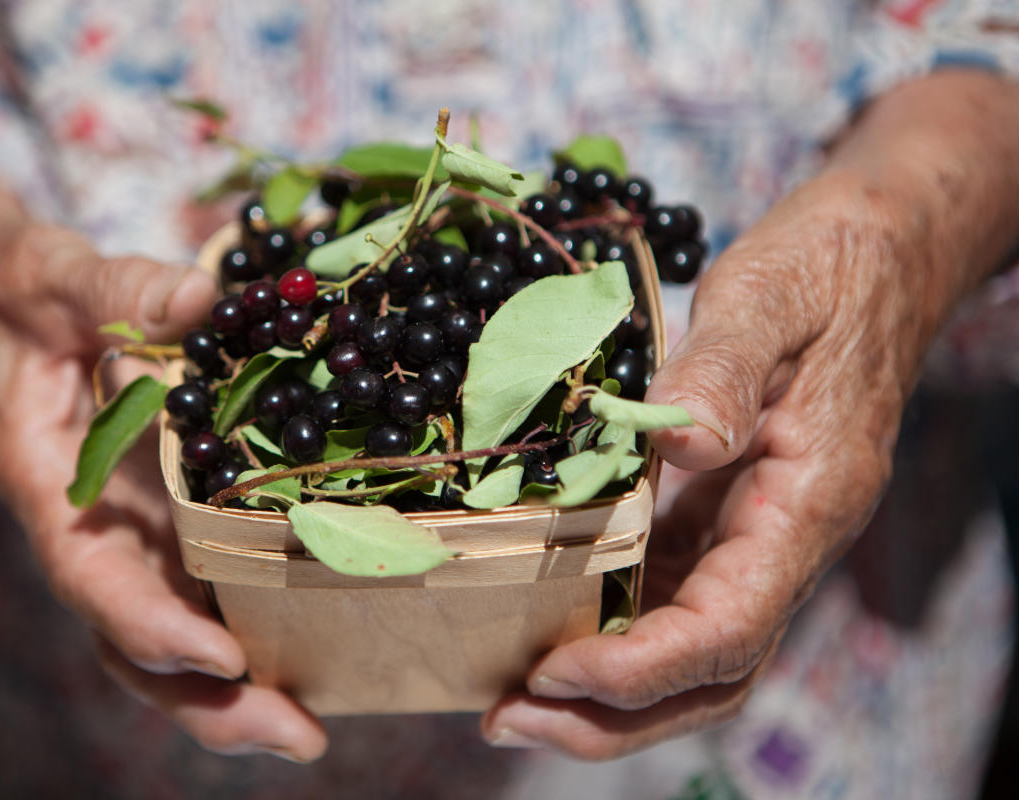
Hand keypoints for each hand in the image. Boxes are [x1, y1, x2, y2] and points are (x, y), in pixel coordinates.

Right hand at [0, 212, 327, 762]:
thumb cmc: (6, 286)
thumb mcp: (49, 272)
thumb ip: (116, 287)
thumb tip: (206, 298)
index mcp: (43, 478)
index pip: (88, 572)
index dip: (148, 622)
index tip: (219, 658)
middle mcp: (85, 522)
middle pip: (130, 636)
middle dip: (205, 698)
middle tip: (297, 734)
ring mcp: (121, 526)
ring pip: (163, 629)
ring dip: (228, 687)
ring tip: (307, 724)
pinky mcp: (153, 514)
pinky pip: (191, 584)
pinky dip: (239, 622)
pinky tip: (307, 641)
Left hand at [480, 69, 1018, 758]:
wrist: (875, 255)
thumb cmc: (829, 270)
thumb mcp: (769, 298)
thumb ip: (720, 370)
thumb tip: (675, 445)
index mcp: (805, 505)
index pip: (729, 629)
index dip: (641, 668)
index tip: (553, 672)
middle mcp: (782, 540)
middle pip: (709, 674)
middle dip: (611, 715)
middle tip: (509, 718)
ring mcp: (754, 534)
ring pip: (689, 650)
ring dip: (606, 690)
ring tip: (513, 696)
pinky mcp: (724, 515)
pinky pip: (672, 595)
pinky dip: (613, 628)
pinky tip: (548, 620)